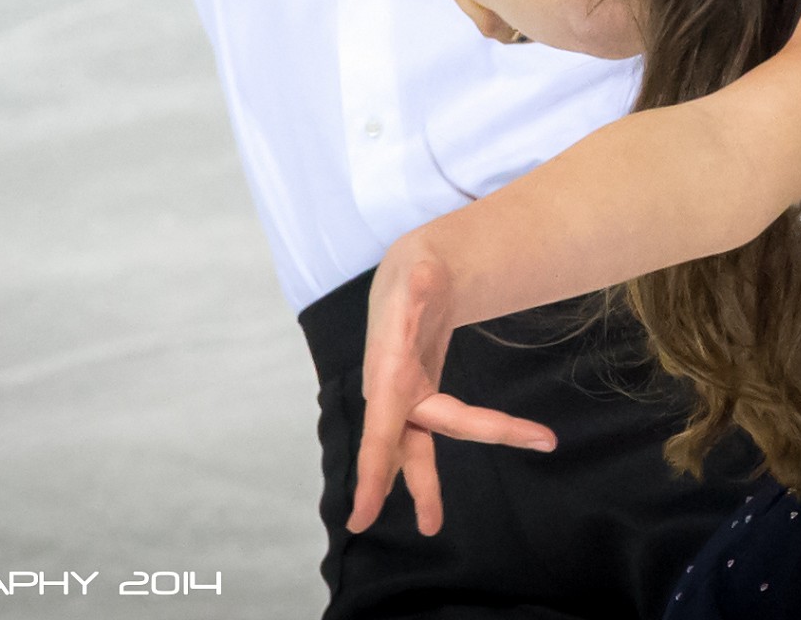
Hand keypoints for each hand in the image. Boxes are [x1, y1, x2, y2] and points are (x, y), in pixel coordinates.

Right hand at [349, 240, 557, 536]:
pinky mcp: (421, 396)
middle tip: (431, 528)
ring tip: (430, 524)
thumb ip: (421, 282)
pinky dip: (440, 455)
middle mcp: (393, 393)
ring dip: (426, 485)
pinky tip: (437, 486)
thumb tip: (424, 276)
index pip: (379, 431)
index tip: (361, 516)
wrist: (415, 273)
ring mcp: (406, 397)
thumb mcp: (419, 272)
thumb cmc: (416, 274)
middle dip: (425, 484)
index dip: (372, 473)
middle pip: (412, 444)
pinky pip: (435, 431)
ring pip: (419, 446)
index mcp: (388, 373)